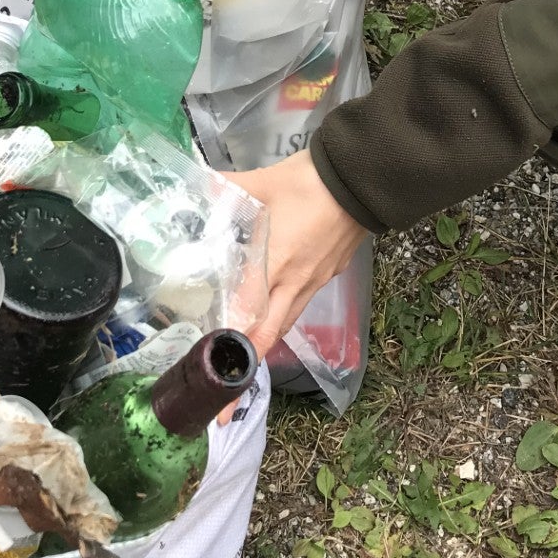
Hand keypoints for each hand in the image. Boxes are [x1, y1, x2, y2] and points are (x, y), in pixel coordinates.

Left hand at [223, 149, 369, 362]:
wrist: (361, 180)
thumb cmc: (311, 183)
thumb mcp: (264, 182)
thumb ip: (227, 187)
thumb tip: (196, 184)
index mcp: (275, 264)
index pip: (247, 314)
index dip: (228, 341)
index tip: (210, 362)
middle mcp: (295, 282)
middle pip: (270, 332)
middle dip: (247, 358)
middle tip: (224, 378)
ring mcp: (316, 280)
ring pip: (288, 320)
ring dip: (267, 336)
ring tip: (243, 346)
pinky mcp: (330, 273)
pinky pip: (303, 302)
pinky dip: (285, 312)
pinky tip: (273, 304)